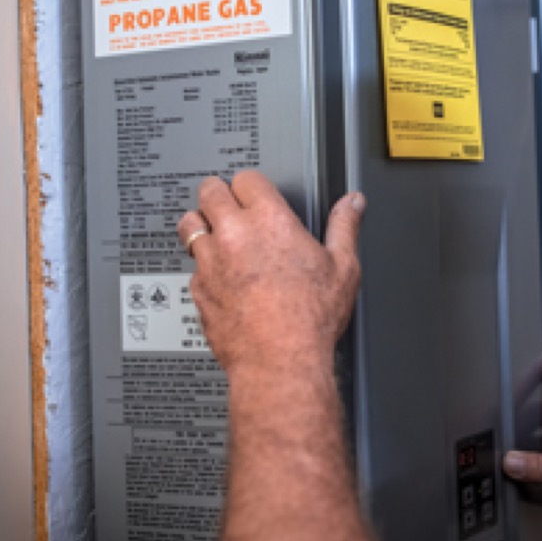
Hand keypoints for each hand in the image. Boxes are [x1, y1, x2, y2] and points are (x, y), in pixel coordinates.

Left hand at [177, 171, 363, 376]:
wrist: (279, 362)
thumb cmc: (310, 319)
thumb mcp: (343, 267)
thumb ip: (345, 227)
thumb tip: (352, 204)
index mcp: (269, 220)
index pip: (246, 178)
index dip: (252, 185)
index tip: (255, 193)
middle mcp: (234, 234)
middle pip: (209, 191)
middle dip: (219, 194)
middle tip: (227, 202)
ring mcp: (210, 261)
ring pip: (189, 224)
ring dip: (200, 224)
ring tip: (213, 231)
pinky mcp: (197, 289)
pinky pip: (192, 266)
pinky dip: (202, 266)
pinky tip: (218, 276)